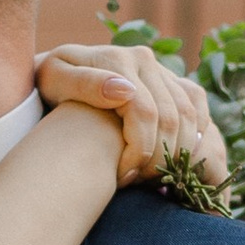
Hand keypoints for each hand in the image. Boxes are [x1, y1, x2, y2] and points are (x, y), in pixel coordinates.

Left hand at [35, 40, 227, 191]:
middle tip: (140, 185)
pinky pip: (198, 110)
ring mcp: (160, 69)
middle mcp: (144, 59)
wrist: (55, 75)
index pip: (145, 113)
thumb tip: (124, 90)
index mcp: (118, 60)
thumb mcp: (53, 81)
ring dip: (179, 153)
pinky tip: (174, 161)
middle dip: (160, 158)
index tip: (123, 179)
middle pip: (173, 118)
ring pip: (190, 116)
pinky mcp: (171, 81)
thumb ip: (84, 84)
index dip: (140, 151)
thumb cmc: (47, 85)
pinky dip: (194, 138)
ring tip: (153, 178)